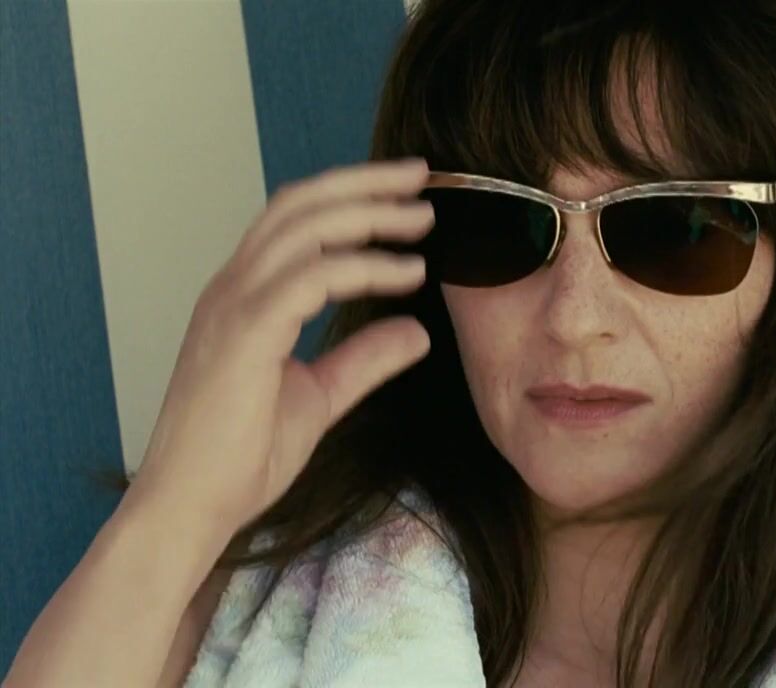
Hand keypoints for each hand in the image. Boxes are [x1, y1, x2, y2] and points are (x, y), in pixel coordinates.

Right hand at [122, 157, 434, 538]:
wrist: (191, 508)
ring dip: (370, 213)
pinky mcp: (245, 332)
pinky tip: (406, 272)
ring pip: (304, 228)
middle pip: (299, 204)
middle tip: (421, 177)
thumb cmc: (239, 459)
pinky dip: (364, 266)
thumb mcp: (320, 397)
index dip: (349, 197)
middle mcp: (232, 289)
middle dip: (365, 183)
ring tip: (423, 218)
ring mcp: (232, 306)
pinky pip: (311, 277)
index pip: (295, 221)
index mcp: (243, 298)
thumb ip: (364, 359)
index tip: (405, 194)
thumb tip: (415, 330)